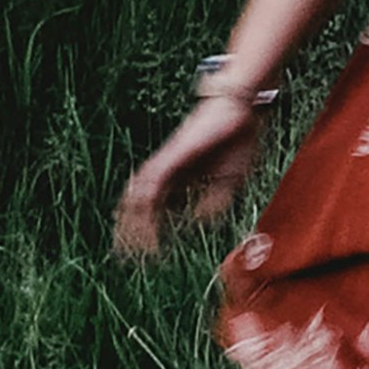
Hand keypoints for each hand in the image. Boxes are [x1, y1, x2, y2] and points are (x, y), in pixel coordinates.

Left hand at [114, 92, 268, 258]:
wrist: (242, 109)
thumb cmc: (237, 138)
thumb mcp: (228, 181)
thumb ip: (212, 203)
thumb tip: (197, 222)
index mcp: (179, 176)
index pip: (153, 208)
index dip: (146, 232)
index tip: (145, 255)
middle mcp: (167, 169)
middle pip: (137, 204)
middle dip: (129, 232)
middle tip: (125, 258)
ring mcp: (166, 161)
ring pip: (138, 197)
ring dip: (133, 225)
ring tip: (133, 250)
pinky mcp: (171, 156)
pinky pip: (150, 184)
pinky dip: (144, 206)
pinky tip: (144, 226)